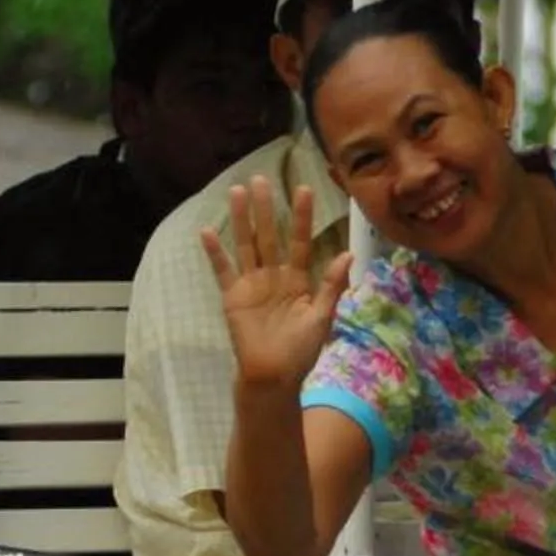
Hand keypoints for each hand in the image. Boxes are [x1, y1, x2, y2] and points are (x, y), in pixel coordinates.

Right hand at [203, 178, 353, 394]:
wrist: (274, 375)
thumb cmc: (301, 350)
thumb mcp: (322, 317)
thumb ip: (331, 285)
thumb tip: (348, 254)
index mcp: (298, 279)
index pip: (300, 241)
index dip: (301, 217)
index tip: (303, 189)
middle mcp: (274, 275)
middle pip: (270, 235)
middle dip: (266, 208)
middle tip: (261, 179)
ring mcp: (252, 283)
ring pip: (246, 244)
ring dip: (241, 219)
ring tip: (236, 191)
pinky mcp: (233, 295)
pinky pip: (223, 270)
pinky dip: (215, 252)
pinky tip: (208, 231)